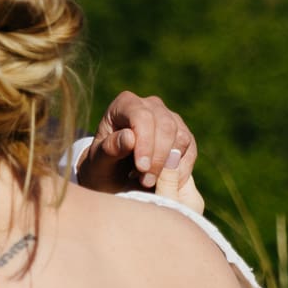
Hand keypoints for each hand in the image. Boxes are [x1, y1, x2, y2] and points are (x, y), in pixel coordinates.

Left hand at [76, 93, 196, 195]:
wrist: (113, 178)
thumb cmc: (101, 167)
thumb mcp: (98, 163)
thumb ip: (109, 149)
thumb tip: (129, 137)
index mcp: (125, 104)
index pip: (142, 117)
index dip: (145, 143)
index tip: (142, 168)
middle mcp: (150, 105)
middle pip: (166, 126)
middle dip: (158, 157)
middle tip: (145, 182)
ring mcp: (169, 118)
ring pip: (181, 137)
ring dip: (169, 165)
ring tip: (148, 182)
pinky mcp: (182, 135)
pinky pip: (190, 150)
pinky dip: (180, 169)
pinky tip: (164, 182)